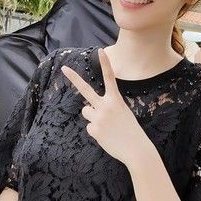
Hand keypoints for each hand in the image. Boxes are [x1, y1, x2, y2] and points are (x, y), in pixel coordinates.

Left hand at [61, 48, 152, 166]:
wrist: (136, 149)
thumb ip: (106, 107)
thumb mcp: (122, 112)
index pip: (110, 78)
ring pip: (86, 111)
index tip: (100, 50)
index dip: (105, 63)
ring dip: (92, 117)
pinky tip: (106, 136)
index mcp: (116, 99)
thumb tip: (88, 109)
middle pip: (85, 90)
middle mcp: (105, 106)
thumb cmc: (130, 130)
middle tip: (64, 68)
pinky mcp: (93, 130)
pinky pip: (89, 127)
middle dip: (74, 78)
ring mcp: (98, 118)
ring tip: (106, 126)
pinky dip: (96, 131)